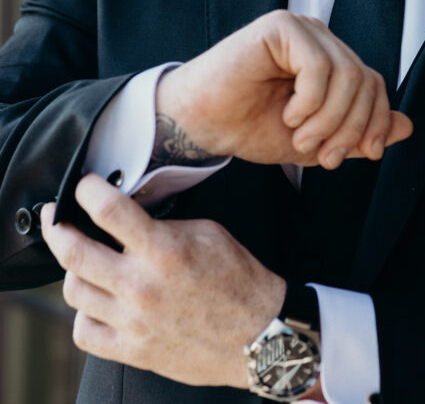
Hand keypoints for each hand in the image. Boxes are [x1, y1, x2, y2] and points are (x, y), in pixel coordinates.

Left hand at [41, 174, 284, 387]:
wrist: (261, 334)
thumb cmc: (238, 279)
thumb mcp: (208, 232)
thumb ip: (165, 223)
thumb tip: (132, 213)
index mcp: (163, 250)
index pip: (107, 210)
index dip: (87, 189)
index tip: (84, 184)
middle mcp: (141, 286)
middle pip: (72, 251)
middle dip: (55, 225)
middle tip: (54, 216)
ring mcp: (132, 322)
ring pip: (73, 290)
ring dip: (73, 269)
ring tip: (83, 260)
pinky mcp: (133, 350)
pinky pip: (84, 332)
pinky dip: (84, 314)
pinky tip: (96, 302)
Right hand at [156, 10, 412, 168]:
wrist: (201, 124)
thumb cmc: (251, 126)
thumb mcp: (317, 139)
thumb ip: (359, 132)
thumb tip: (407, 127)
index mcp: (330, 59)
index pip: (374, 84)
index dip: (375, 122)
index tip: (362, 155)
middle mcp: (319, 38)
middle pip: (365, 80)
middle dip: (351, 128)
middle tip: (324, 156)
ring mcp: (301, 28)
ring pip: (346, 75)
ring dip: (328, 120)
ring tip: (301, 139)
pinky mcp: (280, 26)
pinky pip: (318, 66)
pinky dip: (310, 102)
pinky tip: (289, 115)